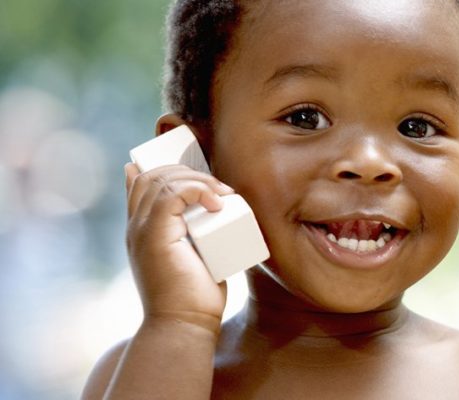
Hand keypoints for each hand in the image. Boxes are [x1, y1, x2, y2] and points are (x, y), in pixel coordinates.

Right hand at [125, 163, 233, 333]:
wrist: (184, 324)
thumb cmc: (193, 295)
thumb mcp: (195, 258)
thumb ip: (195, 237)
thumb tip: (214, 216)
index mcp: (141, 230)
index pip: (141, 183)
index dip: (166, 169)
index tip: (199, 176)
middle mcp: (136, 227)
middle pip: (152, 176)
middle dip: (187, 172)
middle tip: (218, 189)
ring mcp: (142, 230)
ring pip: (163, 181)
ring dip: (198, 181)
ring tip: (223, 196)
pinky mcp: (154, 236)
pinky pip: (172, 194)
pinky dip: (197, 191)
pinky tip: (216, 203)